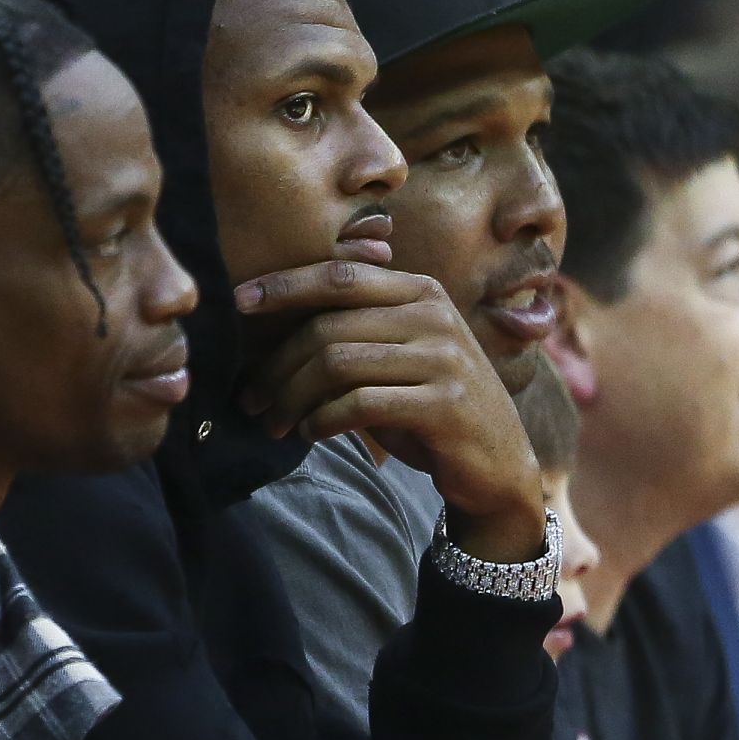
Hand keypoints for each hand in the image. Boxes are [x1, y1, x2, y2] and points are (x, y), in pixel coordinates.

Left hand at [234, 262, 542, 560]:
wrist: (499, 463)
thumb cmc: (430, 407)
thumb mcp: (397, 357)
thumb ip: (354, 332)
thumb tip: (268, 332)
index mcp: (420, 292)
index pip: (339, 276)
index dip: (285, 286)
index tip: (239, 301)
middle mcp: (434, 315)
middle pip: (327, 328)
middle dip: (276, 366)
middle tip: (250, 399)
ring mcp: (443, 358)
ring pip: (337, 365)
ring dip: (292, 398)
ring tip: (274, 423)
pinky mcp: (445, 404)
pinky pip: (359, 403)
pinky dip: (322, 420)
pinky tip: (309, 433)